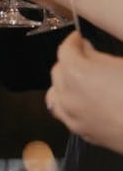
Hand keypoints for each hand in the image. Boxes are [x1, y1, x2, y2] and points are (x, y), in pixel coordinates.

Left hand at [47, 32, 122, 153]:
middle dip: (69, 61)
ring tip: (79, 80)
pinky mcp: (80, 132)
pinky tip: (83, 102)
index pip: (65, 50)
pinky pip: (64, 114)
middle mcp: (67, 95)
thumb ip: (97, 56)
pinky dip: (68, 104)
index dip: (73, 41)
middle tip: (84, 56)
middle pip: (57, 71)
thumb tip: (86, 50)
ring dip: (63, 84)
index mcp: (75, 73)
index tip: (79, 38)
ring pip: (55, 94)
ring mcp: (71, 116)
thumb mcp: (120, 64)